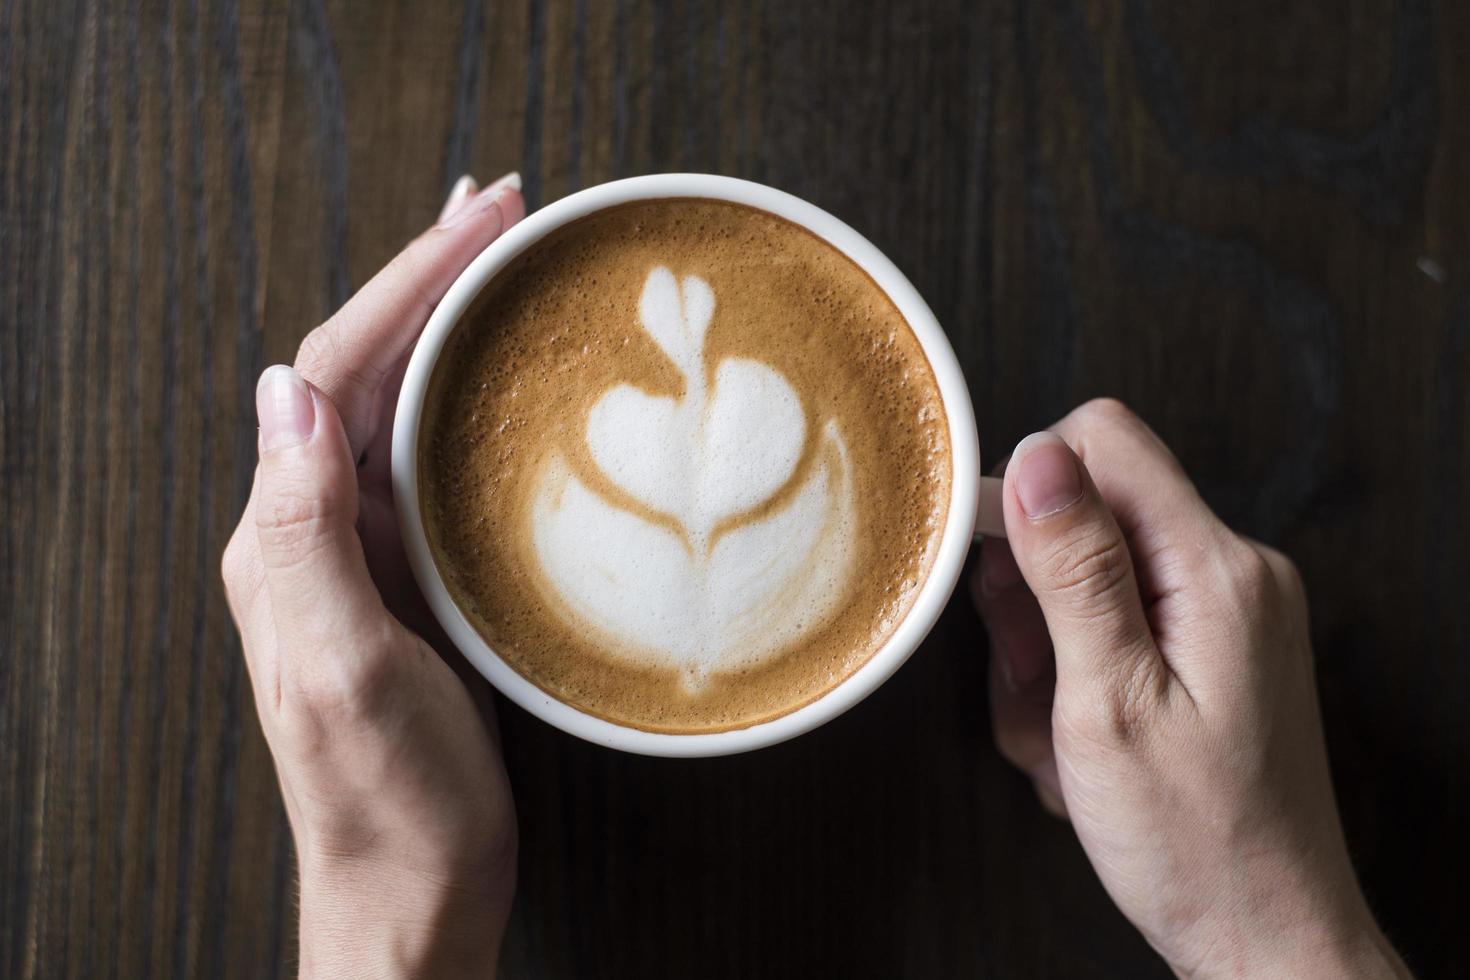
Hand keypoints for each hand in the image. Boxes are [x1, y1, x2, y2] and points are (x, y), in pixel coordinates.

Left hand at [222, 174, 525, 977]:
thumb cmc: (387, 803)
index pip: (335, 371)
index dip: (407, 284)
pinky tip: (510, 378)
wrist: (413, 894)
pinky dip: (473, 395)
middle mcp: (315, 529)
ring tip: (505, 259)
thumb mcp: (342, 670)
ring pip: (403, 403)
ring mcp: (366, 552)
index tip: (478, 222)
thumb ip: (302, 534)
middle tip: (506, 210)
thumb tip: (286, 393)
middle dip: (432, 277)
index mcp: (286, 537)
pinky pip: (435, 458)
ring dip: (450, 322)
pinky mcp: (414, 579)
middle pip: (367, 367)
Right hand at [973, 399, 1408, 978]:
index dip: (1027, 488)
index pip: (1101, 439)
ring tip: (1065, 738)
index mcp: (1215, 569)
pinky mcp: (1205, 649)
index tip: (994, 573)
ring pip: (1080, 582)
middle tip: (1041, 689)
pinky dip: (1074, 686)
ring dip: (1045, 660)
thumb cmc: (1195, 842)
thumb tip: (1034, 457)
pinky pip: (1107, 629)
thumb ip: (1073, 571)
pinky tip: (1086, 751)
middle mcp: (1228, 572)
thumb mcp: (1109, 704)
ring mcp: (1220, 613)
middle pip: (1082, 515)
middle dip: (1030, 605)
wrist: (1265, 935)